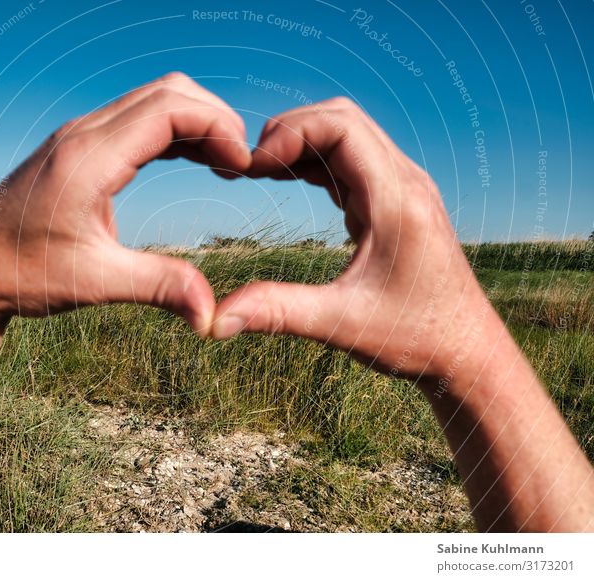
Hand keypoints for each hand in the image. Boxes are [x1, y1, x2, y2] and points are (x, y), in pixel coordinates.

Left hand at [0, 72, 251, 334]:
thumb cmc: (21, 274)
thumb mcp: (94, 282)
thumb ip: (158, 286)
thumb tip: (211, 315)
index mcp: (88, 158)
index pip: (169, 109)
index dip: (217, 127)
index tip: (243, 166)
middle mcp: (83, 135)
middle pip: (168, 92)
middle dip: (214, 118)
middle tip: (241, 163)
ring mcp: (79, 137)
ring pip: (153, 100)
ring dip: (195, 122)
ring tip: (227, 163)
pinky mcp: (79, 149)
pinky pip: (137, 120)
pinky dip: (174, 132)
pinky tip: (194, 160)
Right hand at [212, 98, 491, 381]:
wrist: (466, 352)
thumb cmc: (415, 337)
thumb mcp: (342, 324)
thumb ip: (278, 313)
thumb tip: (216, 321)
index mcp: (397, 200)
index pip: (342, 126)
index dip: (291, 132)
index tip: (254, 166)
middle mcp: (405, 183)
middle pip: (343, 118)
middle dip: (291, 131)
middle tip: (250, 167)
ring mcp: (403, 189)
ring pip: (348, 134)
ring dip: (302, 142)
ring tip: (260, 170)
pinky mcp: (396, 202)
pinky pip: (353, 160)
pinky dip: (316, 160)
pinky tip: (287, 178)